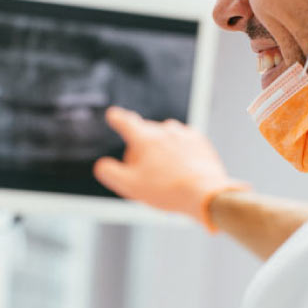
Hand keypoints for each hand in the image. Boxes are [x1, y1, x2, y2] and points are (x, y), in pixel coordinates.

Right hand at [93, 106, 248, 231]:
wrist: (205, 193)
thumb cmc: (167, 190)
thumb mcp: (129, 186)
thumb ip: (110, 173)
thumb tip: (102, 165)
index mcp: (144, 139)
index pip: (126, 123)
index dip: (117, 119)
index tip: (113, 115)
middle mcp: (164, 130)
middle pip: (145, 134)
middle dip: (140, 148)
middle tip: (143, 172)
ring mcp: (183, 134)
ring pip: (164, 137)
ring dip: (160, 149)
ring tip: (164, 173)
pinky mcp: (200, 141)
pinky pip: (182, 142)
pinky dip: (178, 152)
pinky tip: (180, 169)